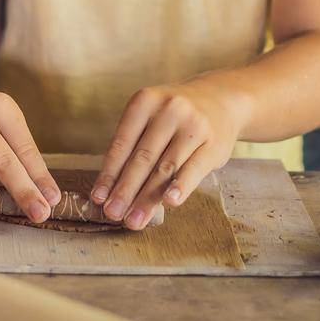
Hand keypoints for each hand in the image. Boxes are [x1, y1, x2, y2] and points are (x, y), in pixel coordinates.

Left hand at [90, 82, 242, 230]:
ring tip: (134, 220)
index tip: (98, 198)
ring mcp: (193, 126)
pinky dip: (180, 186)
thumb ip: (133, 146)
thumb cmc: (175, 117)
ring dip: (147, 198)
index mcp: (145, 101)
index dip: (109, 173)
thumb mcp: (151, 117)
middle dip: (125, 190)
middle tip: (112, 214)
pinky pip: (193, 169)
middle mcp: (169, 110)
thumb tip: (110, 190)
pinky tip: (170, 202)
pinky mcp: (213, 143)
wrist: (221, 100)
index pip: (122, 143)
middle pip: (142, 157)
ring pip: (165, 168)